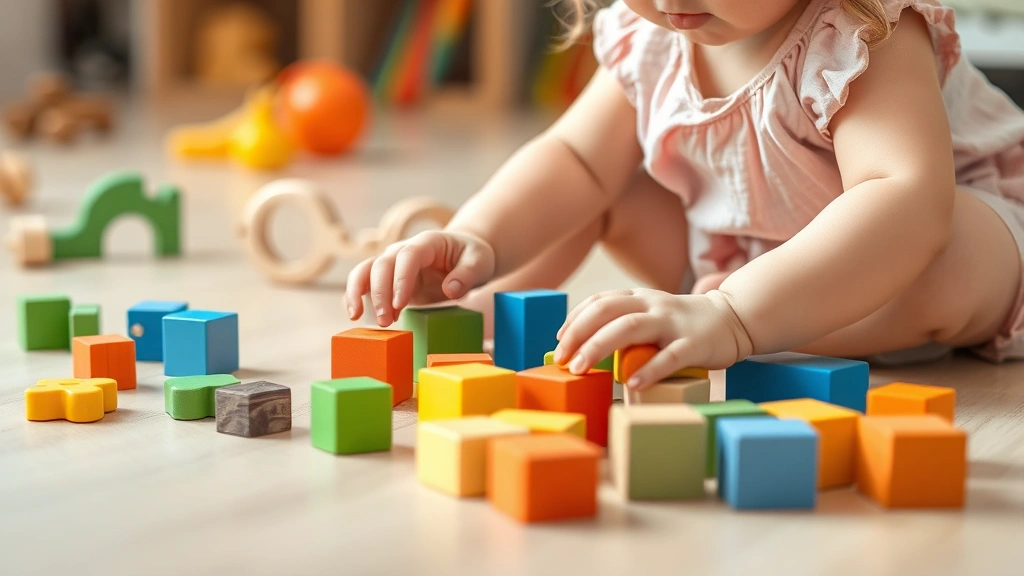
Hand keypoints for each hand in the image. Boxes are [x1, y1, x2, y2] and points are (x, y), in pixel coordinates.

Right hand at [345, 230, 494, 325]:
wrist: (463, 256)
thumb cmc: (472, 257)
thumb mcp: (480, 262)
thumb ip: (467, 274)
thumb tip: (450, 290)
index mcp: (427, 243)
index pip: (408, 256)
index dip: (401, 279)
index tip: (401, 304)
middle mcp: (404, 250)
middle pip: (382, 264)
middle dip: (380, 293)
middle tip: (385, 321)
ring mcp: (393, 265)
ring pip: (365, 270)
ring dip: (359, 292)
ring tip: (357, 317)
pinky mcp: (388, 280)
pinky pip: (364, 282)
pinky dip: (355, 295)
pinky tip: (354, 313)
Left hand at [553, 288, 753, 387]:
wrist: (732, 320)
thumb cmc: (681, 323)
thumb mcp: (650, 314)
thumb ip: (623, 324)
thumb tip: (583, 347)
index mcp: (639, 297)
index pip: (599, 302)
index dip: (574, 320)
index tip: (559, 341)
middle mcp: (652, 305)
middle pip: (607, 311)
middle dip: (578, 334)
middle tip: (562, 359)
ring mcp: (673, 323)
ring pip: (630, 327)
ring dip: (600, 347)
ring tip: (581, 369)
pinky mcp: (694, 344)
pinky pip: (669, 357)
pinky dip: (648, 370)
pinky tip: (631, 384)